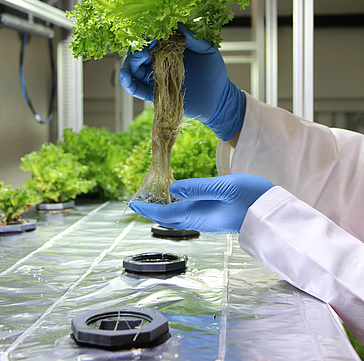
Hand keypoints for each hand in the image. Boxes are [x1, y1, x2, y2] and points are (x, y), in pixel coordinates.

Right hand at [119, 24, 245, 140]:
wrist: (220, 97)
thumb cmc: (215, 73)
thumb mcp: (208, 50)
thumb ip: (194, 38)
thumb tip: (178, 25)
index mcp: (170, 50)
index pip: (153, 39)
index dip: (148, 35)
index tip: (152, 33)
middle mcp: (160, 63)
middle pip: (139, 54)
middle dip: (137, 48)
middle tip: (145, 46)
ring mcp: (157, 78)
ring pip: (134, 70)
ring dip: (131, 63)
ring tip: (138, 58)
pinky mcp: (156, 94)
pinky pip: (137, 89)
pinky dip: (128, 83)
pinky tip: (125, 77)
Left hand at [129, 174, 273, 233]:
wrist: (274, 214)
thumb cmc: (252, 198)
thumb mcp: (226, 187)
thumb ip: (199, 188)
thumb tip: (173, 189)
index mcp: (200, 214)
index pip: (167, 214)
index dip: (149, 209)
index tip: (134, 203)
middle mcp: (201, 220)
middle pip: (170, 218)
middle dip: (154, 210)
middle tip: (140, 200)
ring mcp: (209, 219)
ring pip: (179, 216)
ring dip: (165, 208)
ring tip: (155, 196)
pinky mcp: (216, 216)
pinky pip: (189, 213)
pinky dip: (178, 206)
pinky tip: (179, 196)